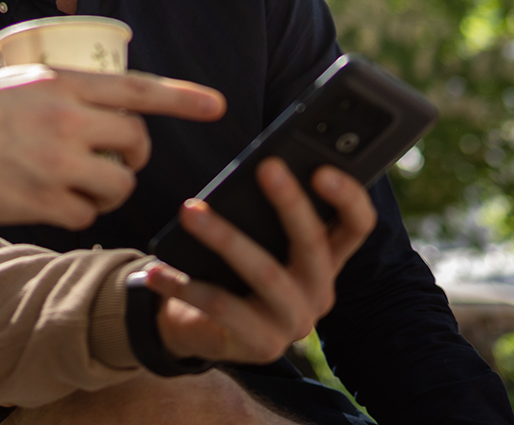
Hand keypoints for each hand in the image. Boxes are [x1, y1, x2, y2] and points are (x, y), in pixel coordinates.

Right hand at [0, 66, 224, 228]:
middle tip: (119, 161)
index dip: (182, 97)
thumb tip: (97, 111)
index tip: (216, 105)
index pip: (137, 89)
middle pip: (135, 142)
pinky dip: (78, 212)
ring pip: (118, 184)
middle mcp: (67, 119)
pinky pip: (86, 214)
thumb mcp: (20, 82)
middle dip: (134, 156)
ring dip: (109, 188)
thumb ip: (62, 94)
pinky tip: (54, 202)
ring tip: (83, 184)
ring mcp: (56, 162)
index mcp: (63, 82)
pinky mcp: (41, 200)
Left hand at [146, 159, 375, 363]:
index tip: (322, 168)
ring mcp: (294, 322)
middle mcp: (320, 292)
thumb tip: (254, 169)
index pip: (357, 225)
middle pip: (314, 245)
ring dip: (225, 237)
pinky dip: (184, 285)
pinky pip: (222, 308)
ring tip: (190, 210)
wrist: (202, 326)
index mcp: (327, 258)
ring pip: (266, 274)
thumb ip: (264, 210)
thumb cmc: (231, 266)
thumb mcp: (255, 237)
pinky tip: (156, 269)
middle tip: (266, 166)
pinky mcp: (262, 346)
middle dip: (291, 203)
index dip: (348, 197)